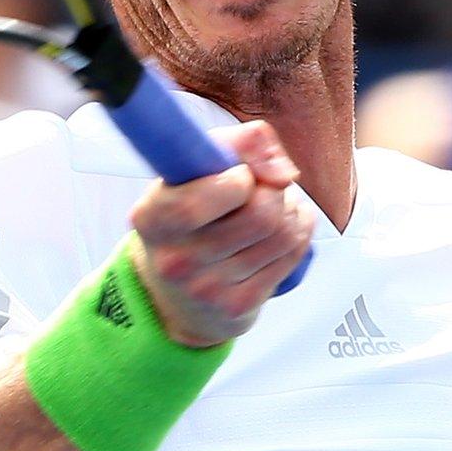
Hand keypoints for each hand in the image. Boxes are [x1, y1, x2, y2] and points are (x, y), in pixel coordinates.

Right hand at [129, 121, 314, 347]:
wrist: (174, 295)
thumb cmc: (188, 215)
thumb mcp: (193, 170)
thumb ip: (239, 144)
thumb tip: (283, 172)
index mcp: (153, 218)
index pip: (221, 191)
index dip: (244, 176)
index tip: (238, 175)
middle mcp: (175, 259)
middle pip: (262, 214)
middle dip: (274, 191)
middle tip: (262, 189)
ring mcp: (207, 289)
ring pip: (283, 234)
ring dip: (290, 209)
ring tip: (273, 207)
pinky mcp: (237, 306)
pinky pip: (292, 254)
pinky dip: (298, 230)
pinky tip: (282, 228)